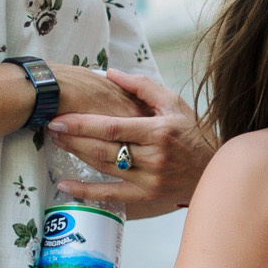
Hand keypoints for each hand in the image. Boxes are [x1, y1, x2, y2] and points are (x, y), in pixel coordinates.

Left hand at [45, 70, 213, 217]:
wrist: (216, 168)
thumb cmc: (193, 133)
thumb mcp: (174, 103)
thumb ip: (142, 87)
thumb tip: (110, 73)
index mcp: (158, 132)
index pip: (111, 128)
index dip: (81, 124)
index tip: (59, 119)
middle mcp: (154, 158)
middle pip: (102, 148)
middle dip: (72, 138)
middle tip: (51, 128)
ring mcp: (150, 179)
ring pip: (103, 167)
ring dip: (76, 155)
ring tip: (58, 143)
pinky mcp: (147, 195)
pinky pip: (111, 195)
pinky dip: (86, 192)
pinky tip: (65, 185)